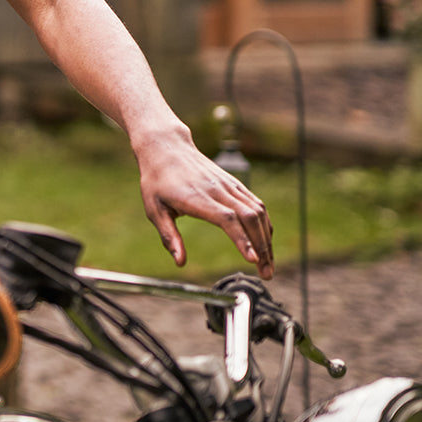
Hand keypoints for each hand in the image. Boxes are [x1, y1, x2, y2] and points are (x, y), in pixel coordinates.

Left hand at [136, 130, 273, 278]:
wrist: (166, 147)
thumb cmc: (157, 180)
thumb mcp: (154, 209)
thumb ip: (168, 236)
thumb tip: (179, 262)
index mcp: (196, 197)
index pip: (227, 219)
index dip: (242, 240)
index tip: (252, 260)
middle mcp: (217, 190)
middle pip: (249, 218)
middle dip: (262, 247)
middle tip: (266, 274)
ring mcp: (228, 185)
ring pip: (257, 211)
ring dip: (266, 239)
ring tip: (267, 264)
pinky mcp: (234, 183)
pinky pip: (256, 204)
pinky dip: (265, 224)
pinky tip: (265, 241)